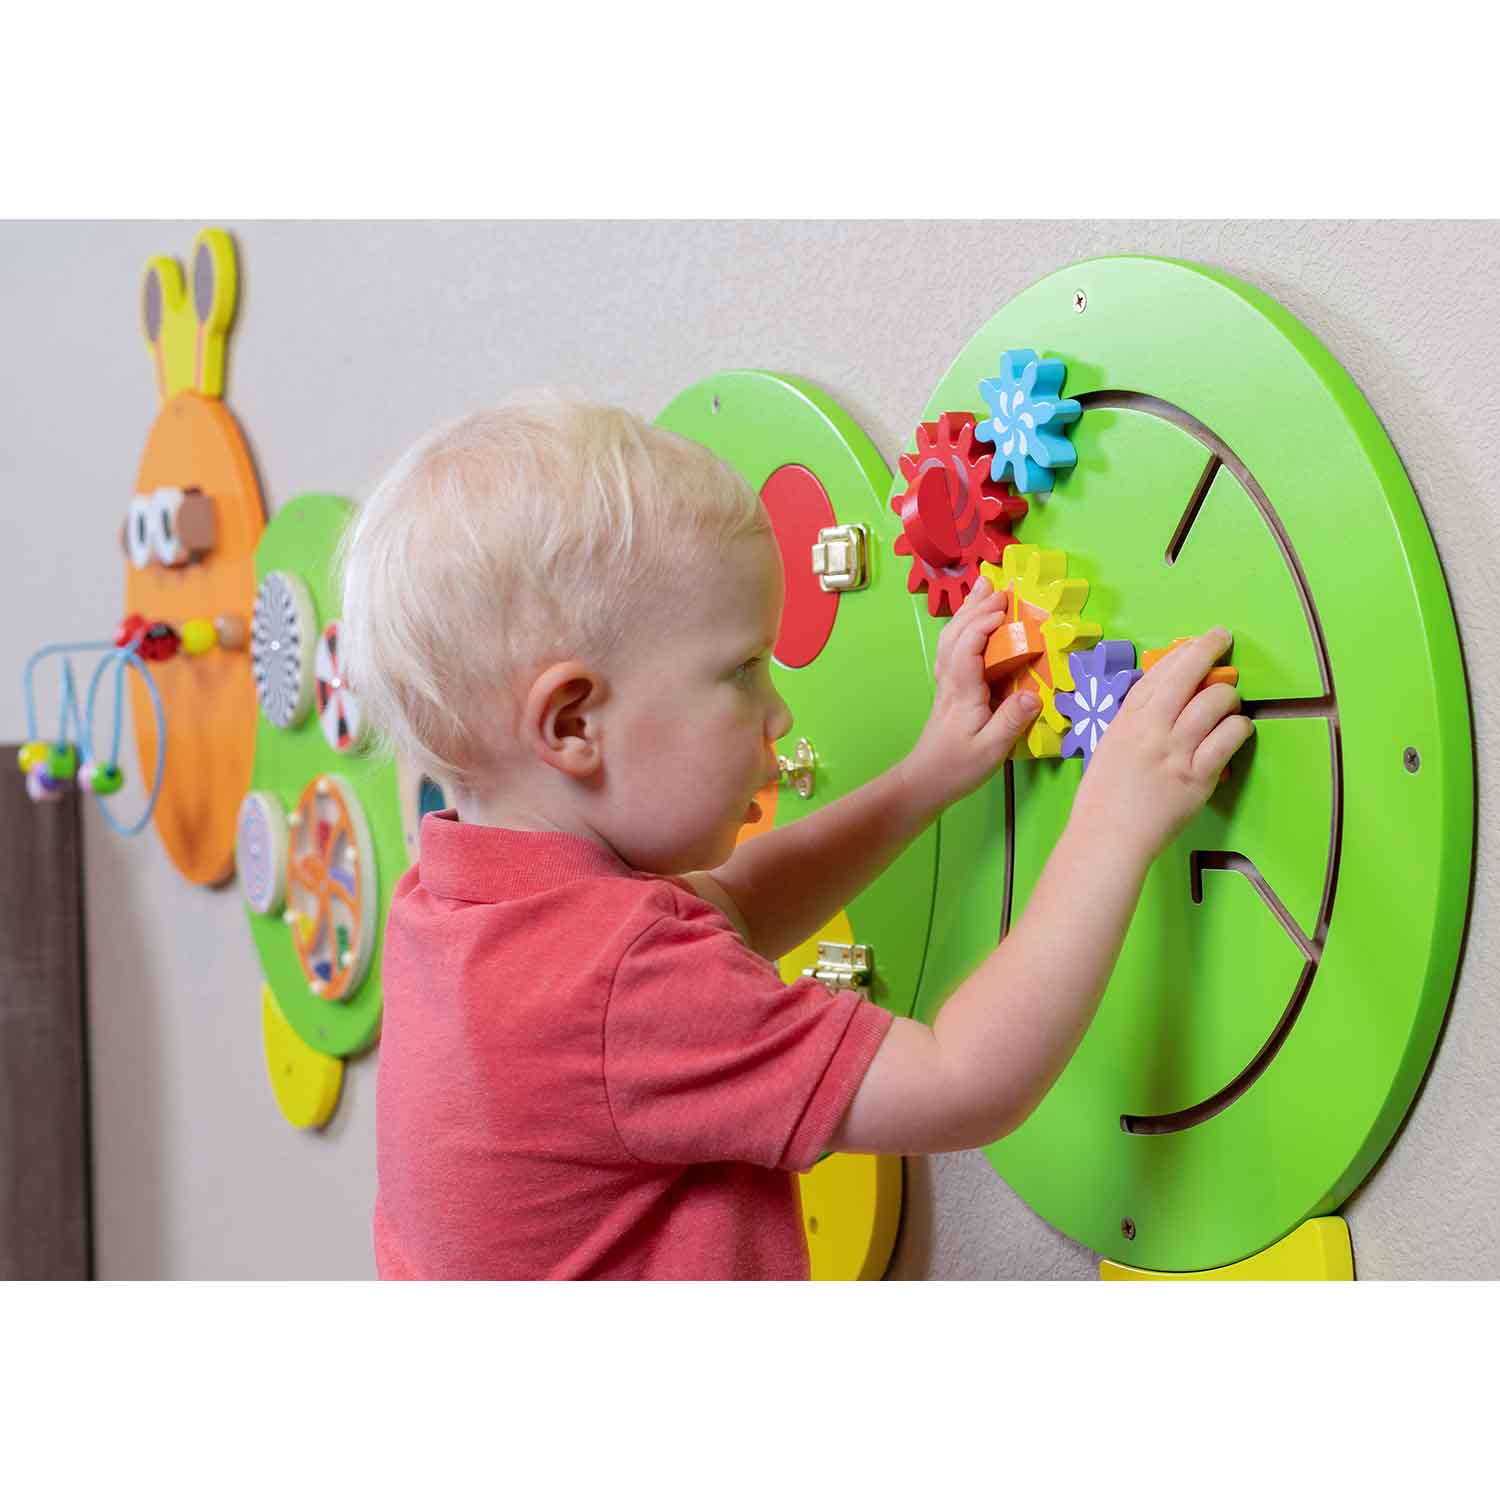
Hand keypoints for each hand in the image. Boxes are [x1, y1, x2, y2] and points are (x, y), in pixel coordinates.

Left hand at [902, 575, 1042, 814]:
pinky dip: (963, 628)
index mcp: (962, 692)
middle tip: (998, 586)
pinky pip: (952, 649)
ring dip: (966, 612)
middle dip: (975, 607)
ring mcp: (946, 684)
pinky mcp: (948, 690)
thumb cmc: (957, 768)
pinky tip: (973, 624)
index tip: (1005, 609)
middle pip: (955, 634)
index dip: (983, 624)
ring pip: (950, 639)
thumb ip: (1011, 721)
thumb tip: (1033, 695)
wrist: (924, 782)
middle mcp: (950, 681)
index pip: (967, 647)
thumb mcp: (991, 750)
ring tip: (984, 590)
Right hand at [1072, 628, 1253, 863]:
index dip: (1184, 651)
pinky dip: (1240, 728)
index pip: (1158, 672)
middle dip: (1210, 649)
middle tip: (1224, 639)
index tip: (1199, 640)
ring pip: (1215, 702)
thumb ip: (1134, 722)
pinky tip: (1240, 729)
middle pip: (1187, 675)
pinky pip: (1229, 739)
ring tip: (1229, 704)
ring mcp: (1176, 751)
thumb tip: (1164, 701)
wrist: (1107, 837)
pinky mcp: (1197, 776)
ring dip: (1229, 696)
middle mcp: (1151, 728)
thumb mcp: (1108, 746)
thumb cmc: (1102, 797)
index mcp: (1126, 720)